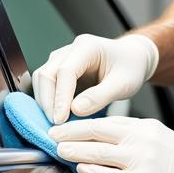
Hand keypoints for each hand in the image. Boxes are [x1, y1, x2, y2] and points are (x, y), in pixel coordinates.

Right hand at [31, 33, 158, 123]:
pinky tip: (55, 117)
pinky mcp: (59, 70)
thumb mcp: (124, 84)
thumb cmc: (130, 68)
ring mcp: (62, 59)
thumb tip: (75, 110)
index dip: (60, 97)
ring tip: (55, 124)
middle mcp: (70, 50)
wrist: (131, 59)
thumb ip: (101, 96)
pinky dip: (48, 101)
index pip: (65, 71)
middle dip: (47, 102)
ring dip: (45, 102)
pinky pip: (46, 85)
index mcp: (87, 47)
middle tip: (55, 126)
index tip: (60, 119)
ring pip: (42, 79)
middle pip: (47, 74)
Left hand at [49, 116, 173, 172]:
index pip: (105, 120)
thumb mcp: (161, 137)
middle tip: (50, 135)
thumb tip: (107, 140)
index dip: (79, 123)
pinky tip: (81, 170)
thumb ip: (135, 136)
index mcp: (144, 127)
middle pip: (97, 131)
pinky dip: (94, 172)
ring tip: (58, 151)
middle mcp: (141, 139)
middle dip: (70, 132)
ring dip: (75, 151)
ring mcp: (142, 161)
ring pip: (100, 152)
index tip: (62, 126)